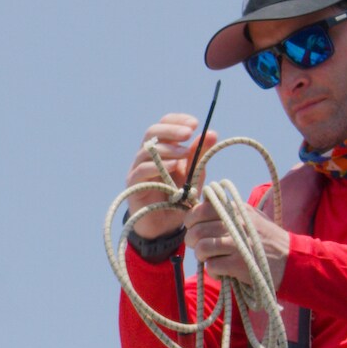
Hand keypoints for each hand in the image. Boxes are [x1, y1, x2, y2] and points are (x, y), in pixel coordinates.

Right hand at [123, 114, 217, 237]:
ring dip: (168, 149)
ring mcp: (138, 169)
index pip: (164, 124)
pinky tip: (173, 167)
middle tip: (188, 133)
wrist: (165, 227)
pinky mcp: (134, 185)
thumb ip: (200, 155)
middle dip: (171, 130)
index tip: (195, 124)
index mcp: (162, 149)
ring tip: (184, 154)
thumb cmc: (179, 198)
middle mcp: (147, 156)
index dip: (177, 120)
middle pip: (153, 132)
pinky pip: (142, 170)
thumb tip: (212, 132)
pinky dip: (158, 166)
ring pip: (147, 150)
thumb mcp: (194, 174)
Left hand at [185, 196, 289, 287]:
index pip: (202, 209)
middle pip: (196, 230)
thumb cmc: (268, 239)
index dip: (191, 220)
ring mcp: (236, 244)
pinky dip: (213, 272)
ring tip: (211, 259)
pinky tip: (222, 272)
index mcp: (237, 209)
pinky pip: (211, 266)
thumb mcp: (252, 216)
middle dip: (192, 241)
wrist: (292, 259)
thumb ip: (229, 209)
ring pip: (201, 248)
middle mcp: (235, 224)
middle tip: (199, 247)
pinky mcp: (238, 264)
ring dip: (201, 257)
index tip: (194, 228)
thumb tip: (203, 201)